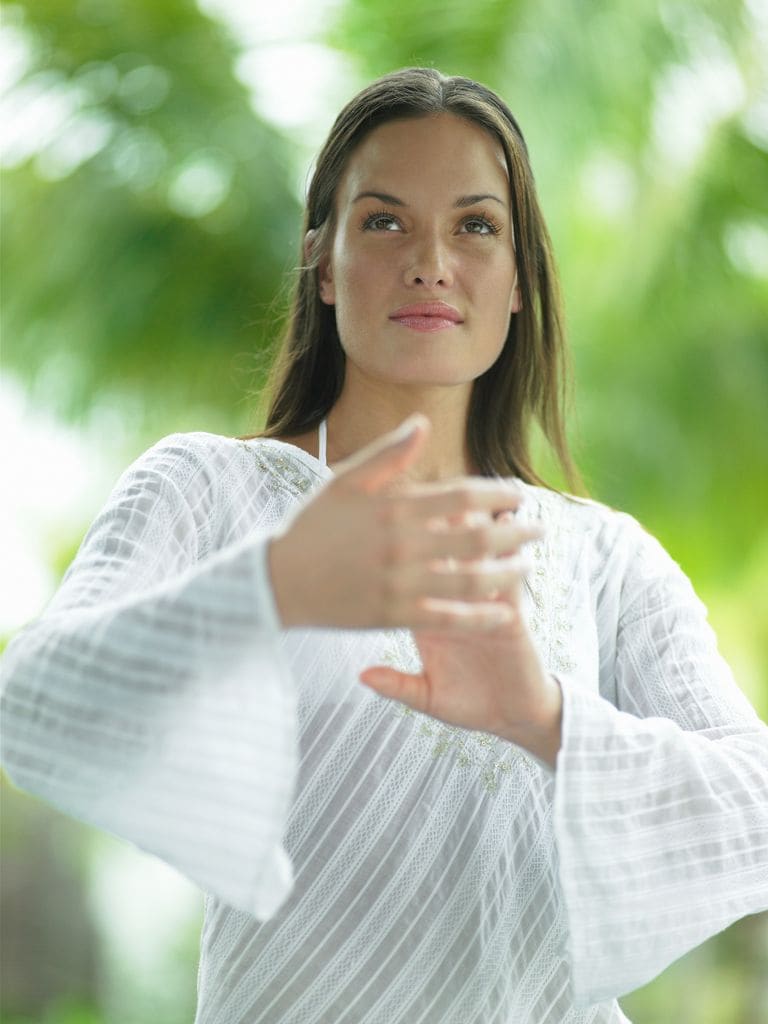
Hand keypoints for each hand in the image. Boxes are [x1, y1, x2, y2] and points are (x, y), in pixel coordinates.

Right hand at [268, 416, 541, 630]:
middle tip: (539, 530)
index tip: (519, 495)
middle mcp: (401, 543)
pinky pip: (447, 618)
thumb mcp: (343, 481)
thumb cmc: (311, 527)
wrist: (275, 582)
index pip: (462, 495)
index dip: (498, 494)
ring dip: (508, 574)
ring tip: (529, 569)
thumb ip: (387, 454)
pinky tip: (505, 614)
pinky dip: (480, 617)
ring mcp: (398, 582)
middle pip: (476, 536)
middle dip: (515, 532)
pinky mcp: (392, 616)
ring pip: (469, 578)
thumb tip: (422, 424)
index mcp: (393, 505)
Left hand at [359, 511, 562, 765]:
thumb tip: (363, 675)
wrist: (514, 716)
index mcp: (431, 617)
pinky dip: (504, 551)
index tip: (378, 525)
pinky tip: (506, 528)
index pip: (409, 577)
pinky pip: (507, 575)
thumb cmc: (468, 703)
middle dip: (434, 528)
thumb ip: (398, 685)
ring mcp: (484, 603)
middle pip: (440, 556)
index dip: (396, 554)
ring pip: (475, 557)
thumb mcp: (427, 697)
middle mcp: (455, 603)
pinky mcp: (511, 610)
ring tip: (466, 502)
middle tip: (421, 494)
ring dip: (473, 529)